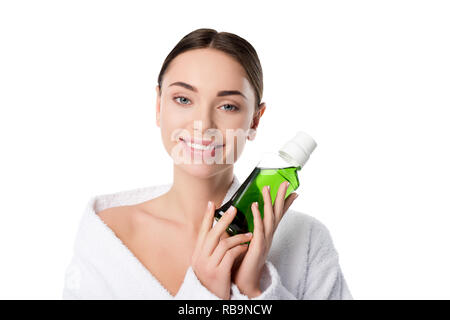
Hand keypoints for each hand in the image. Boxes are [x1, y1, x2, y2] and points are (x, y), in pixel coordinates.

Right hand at [190, 201, 253, 299]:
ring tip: (249, 235)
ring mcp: (209, 266)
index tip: (211, 203)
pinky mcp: (219, 273)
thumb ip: (211, 250)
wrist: (210, 301)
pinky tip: (245, 247)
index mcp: (197, 254)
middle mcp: (200, 258)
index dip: (207, 217)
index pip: (202, 232)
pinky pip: (230, 255)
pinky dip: (239, 249)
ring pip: (223, 244)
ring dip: (238, 237)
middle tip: (234, 209)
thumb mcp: (207, 264)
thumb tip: (220, 233)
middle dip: (224, 220)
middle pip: (212, 234)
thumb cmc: (212, 281)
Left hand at [230, 181, 297, 297]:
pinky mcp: (258, 246)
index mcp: (267, 235)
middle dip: (282, 197)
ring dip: (269, 202)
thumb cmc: (243, 262)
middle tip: (285, 182)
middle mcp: (269, 236)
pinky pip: (259, 228)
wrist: (244, 282)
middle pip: (278, 213)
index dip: (286, 204)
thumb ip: (249, 232)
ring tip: (267, 188)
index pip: (278, 216)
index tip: (293, 192)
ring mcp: (265, 241)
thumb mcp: (248, 243)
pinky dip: (257, 216)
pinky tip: (254, 205)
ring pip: (270, 218)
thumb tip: (245, 222)